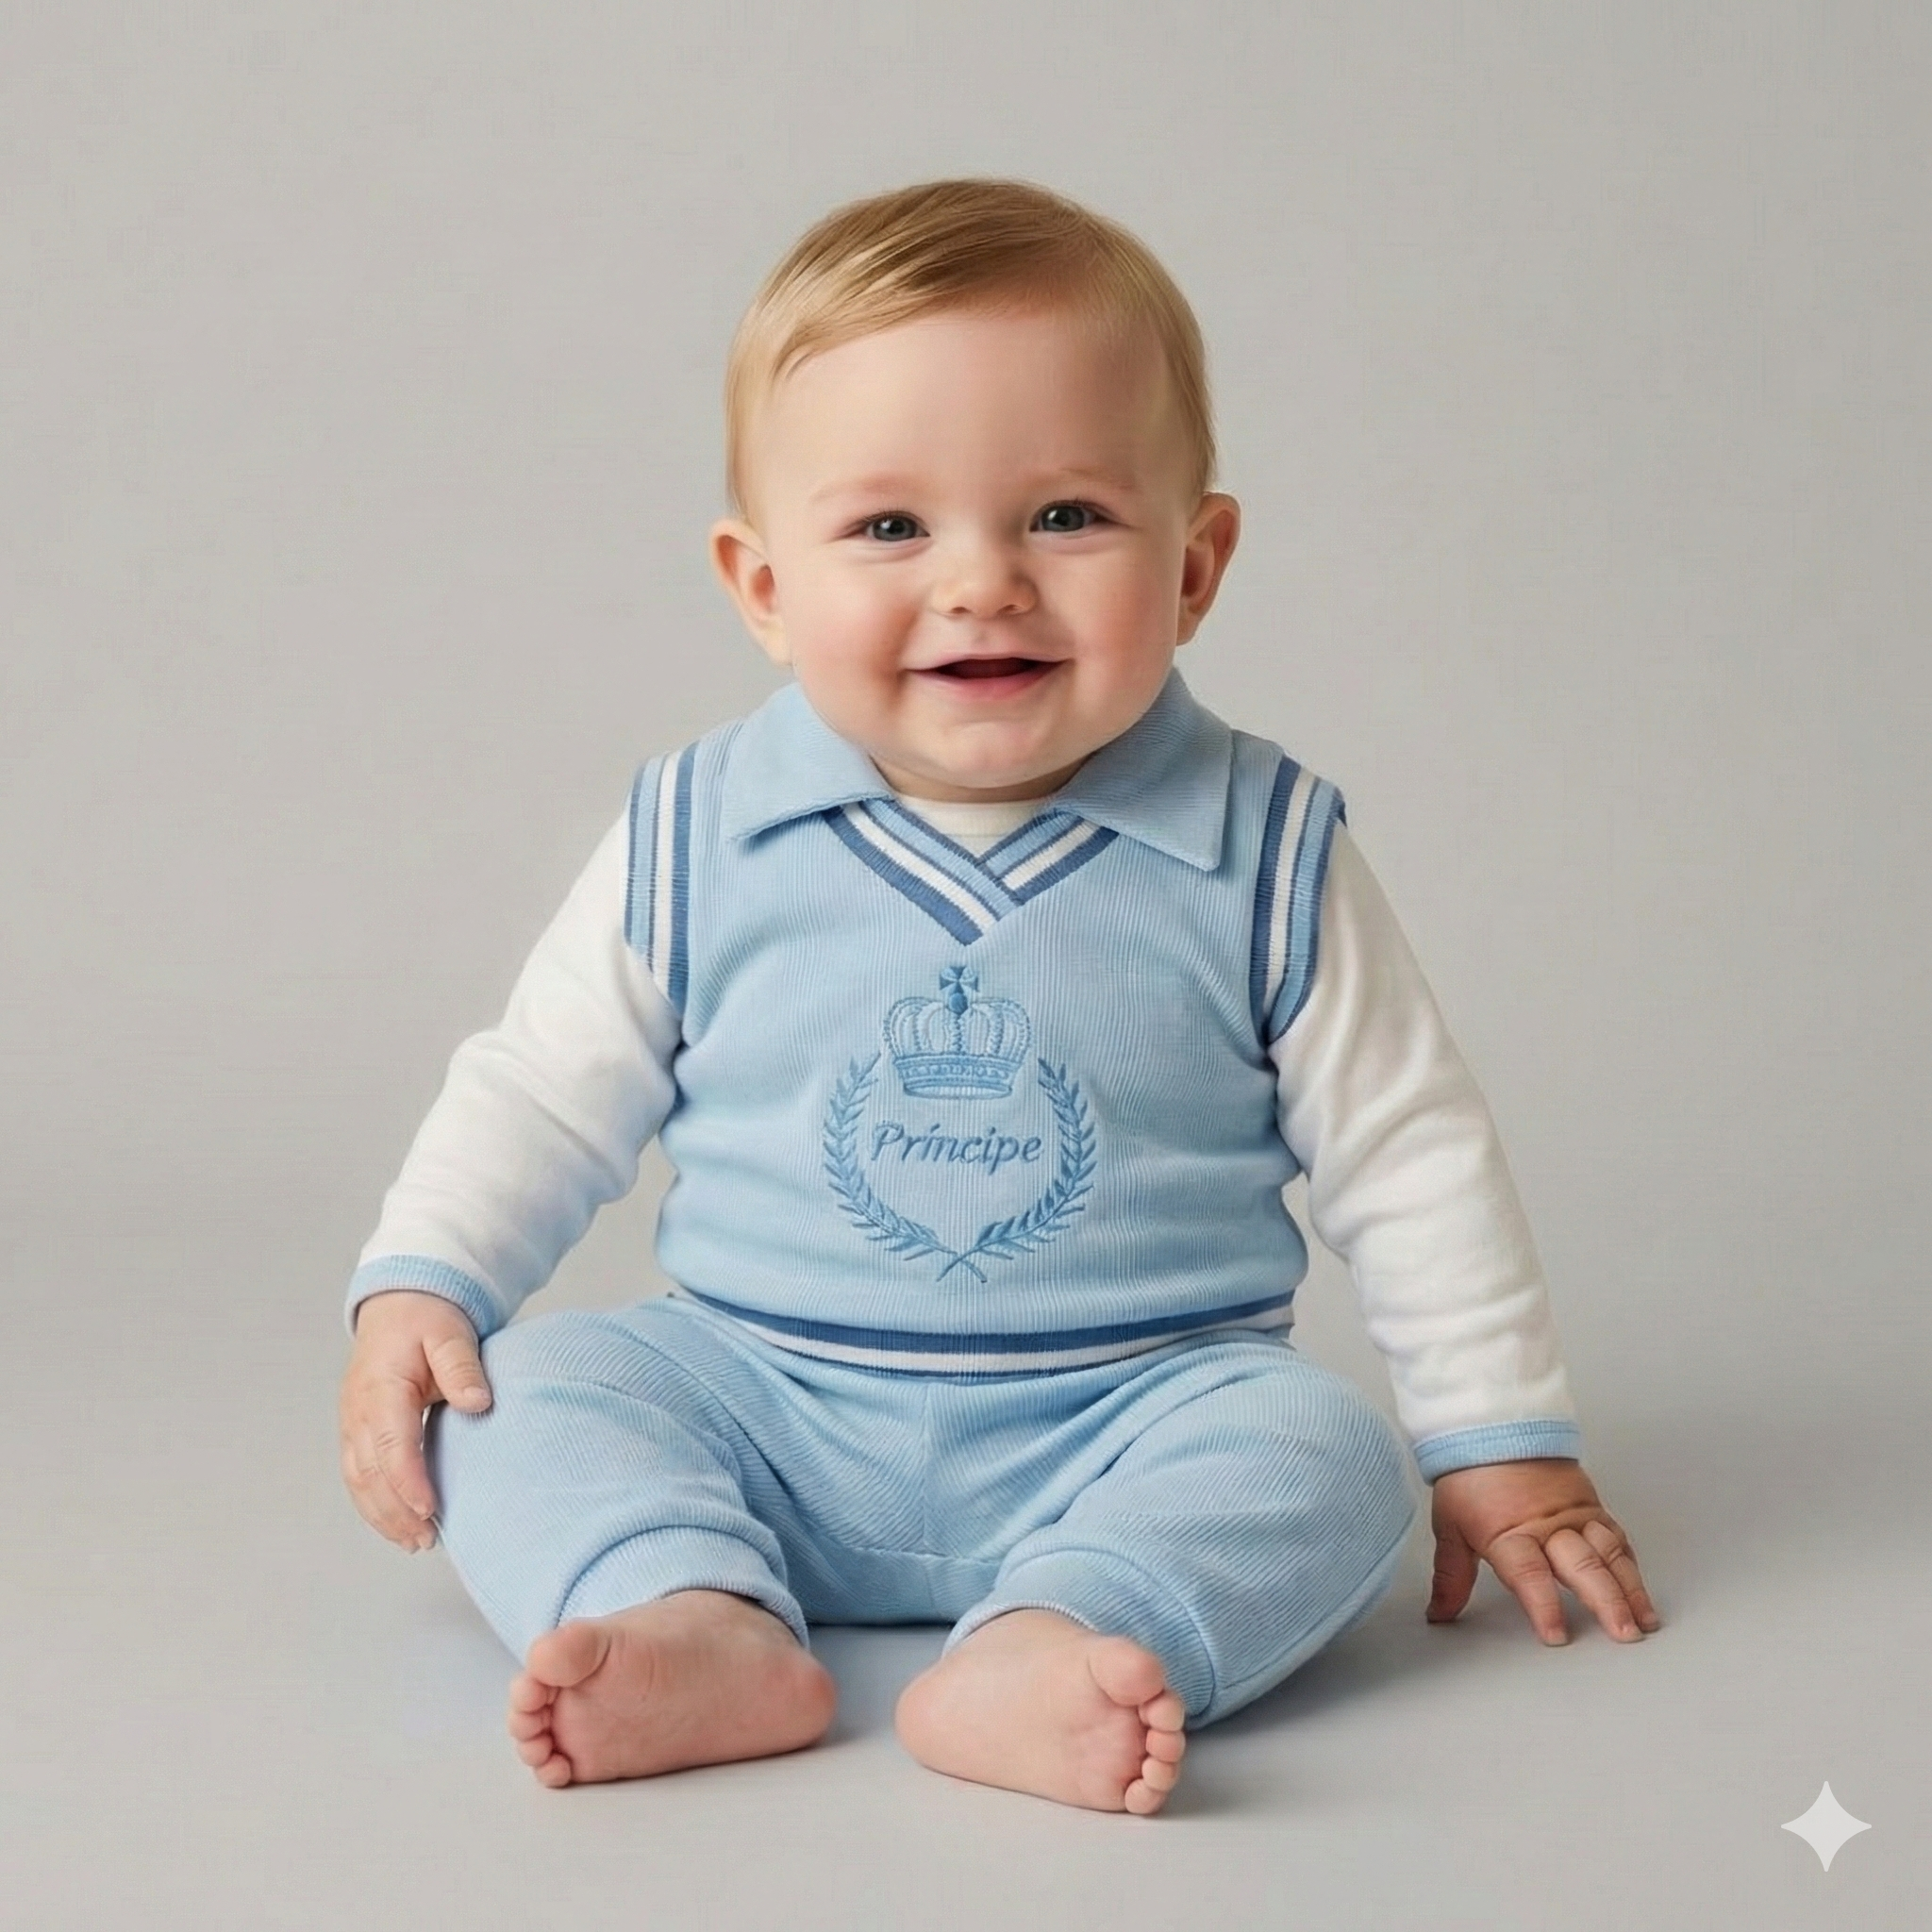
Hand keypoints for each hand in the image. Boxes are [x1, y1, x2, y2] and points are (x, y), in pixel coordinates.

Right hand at [338, 1290, 492, 1551]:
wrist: (399, 1305)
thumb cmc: (428, 1319)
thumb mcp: (450, 1333)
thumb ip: (462, 1366)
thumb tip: (478, 1402)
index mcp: (382, 1388)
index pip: (391, 1443)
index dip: (407, 1480)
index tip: (429, 1509)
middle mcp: (358, 1410)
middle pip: (369, 1472)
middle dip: (395, 1511)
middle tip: (427, 1539)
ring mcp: (352, 1423)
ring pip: (358, 1480)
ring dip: (382, 1515)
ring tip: (415, 1542)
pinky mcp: (356, 1432)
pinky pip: (358, 1475)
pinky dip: (374, 1504)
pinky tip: (399, 1525)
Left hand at [1426, 1458, 1659, 1645]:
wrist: (1494, 1430)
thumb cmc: (1470, 1478)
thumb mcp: (1451, 1526)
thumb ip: (1451, 1575)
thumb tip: (1439, 1613)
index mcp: (1509, 1532)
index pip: (1528, 1574)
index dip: (1543, 1605)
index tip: (1556, 1635)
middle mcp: (1548, 1527)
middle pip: (1582, 1566)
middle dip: (1606, 1602)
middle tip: (1623, 1634)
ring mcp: (1574, 1517)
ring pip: (1608, 1554)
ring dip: (1629, 1589)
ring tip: (1643, 1622)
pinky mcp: (1592, 1508)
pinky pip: (1616, 1538)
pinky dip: (1630, 1566)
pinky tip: (1640, 1592)